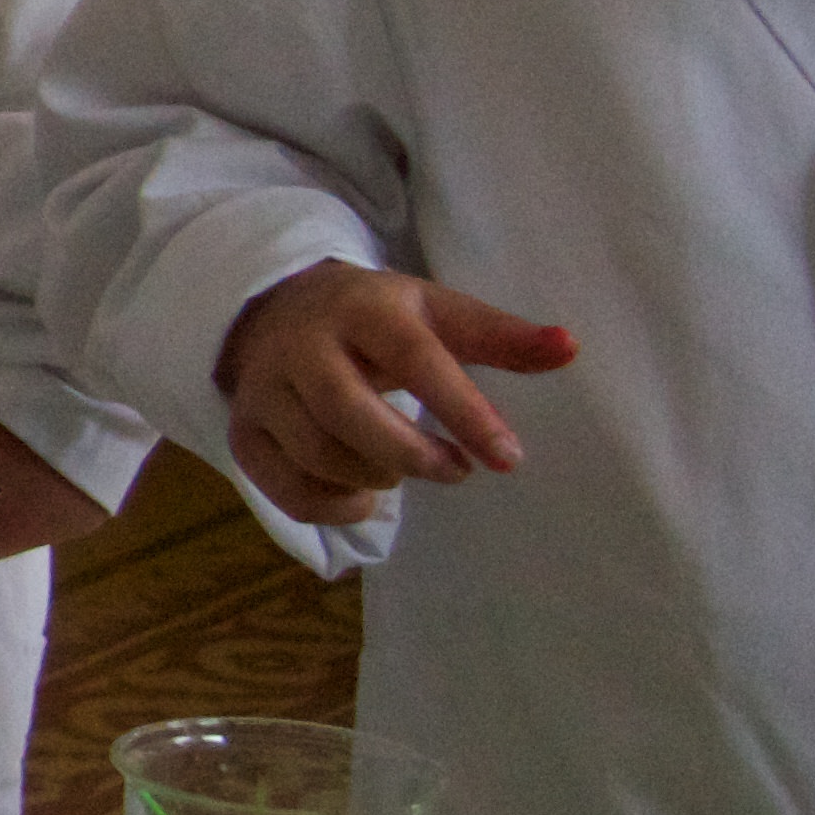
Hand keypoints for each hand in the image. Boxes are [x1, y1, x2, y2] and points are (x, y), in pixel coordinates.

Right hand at [215, 261, 574, 524]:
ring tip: (405, 470)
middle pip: (346, 410)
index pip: (413, 358)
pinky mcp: (243, 431)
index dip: (463, 411)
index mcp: (360, 308)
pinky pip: (283, 486)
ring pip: (316, 452)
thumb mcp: (434, 313)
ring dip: (375, 477)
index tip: (509, 458)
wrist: (273, 310)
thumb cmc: (374, 318)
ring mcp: (263, 389)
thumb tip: (571, 347)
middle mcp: (301, 345)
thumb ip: (499, 337)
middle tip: (455, 471)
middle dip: (409, 454)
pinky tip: (363, 495)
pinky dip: (331, 506)